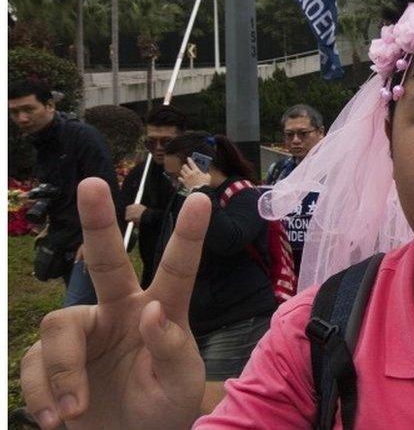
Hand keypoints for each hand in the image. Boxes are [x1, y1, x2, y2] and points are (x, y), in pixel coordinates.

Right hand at [20, 177, 210, 429]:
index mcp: (160, 311)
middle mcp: (120, 311)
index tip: (203, 200)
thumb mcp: (179, 384)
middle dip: (98, 222)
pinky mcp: (51, 359)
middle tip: (92, 183)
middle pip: (105, 262)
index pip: (177, 270)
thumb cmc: (164, 408)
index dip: (188, 236)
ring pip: (58, 325)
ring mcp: (84, 333)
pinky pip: (33, 364)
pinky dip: (43, 393)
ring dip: (62, 371)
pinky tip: (59, 418)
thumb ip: (170, 348)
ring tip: (75, 409)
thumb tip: (152, 311)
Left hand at [179, 159, 210, 190]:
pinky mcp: (184, 182)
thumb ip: (206, 172)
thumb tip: (205, 171)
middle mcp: (190, 173)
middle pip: (185, 166)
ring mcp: (187, 178)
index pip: (192, 163)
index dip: (190, 160)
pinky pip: (180, 178)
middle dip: (185, 166)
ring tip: (184, 171)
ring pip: (182, 171)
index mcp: (196, 171)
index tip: (188, 158)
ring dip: (183, 171)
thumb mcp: (208, 177)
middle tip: (186, 166)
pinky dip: (180, 178)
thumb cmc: (205, 184)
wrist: (200, 191)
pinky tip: (181, 178)